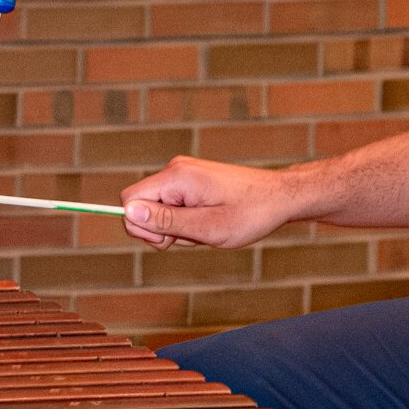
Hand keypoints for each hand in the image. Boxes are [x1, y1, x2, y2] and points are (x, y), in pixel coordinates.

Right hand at [120, 155, 301, 251]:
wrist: (280, 197)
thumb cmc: (250, 213)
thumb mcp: (206, 227)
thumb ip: (165, 221)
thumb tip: (128, 213)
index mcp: (176, 177)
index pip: (129, 200)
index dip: (141, 227)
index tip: (170, 239)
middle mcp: (176, 169)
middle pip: (142, 207)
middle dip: (162, 230)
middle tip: (196, 235)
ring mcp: (184, 174)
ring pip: (159, 210)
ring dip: (178, 228)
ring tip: (209, 228)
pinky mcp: (192, 181)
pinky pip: (174, 206)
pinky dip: (187, 221)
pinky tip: (209, 222)